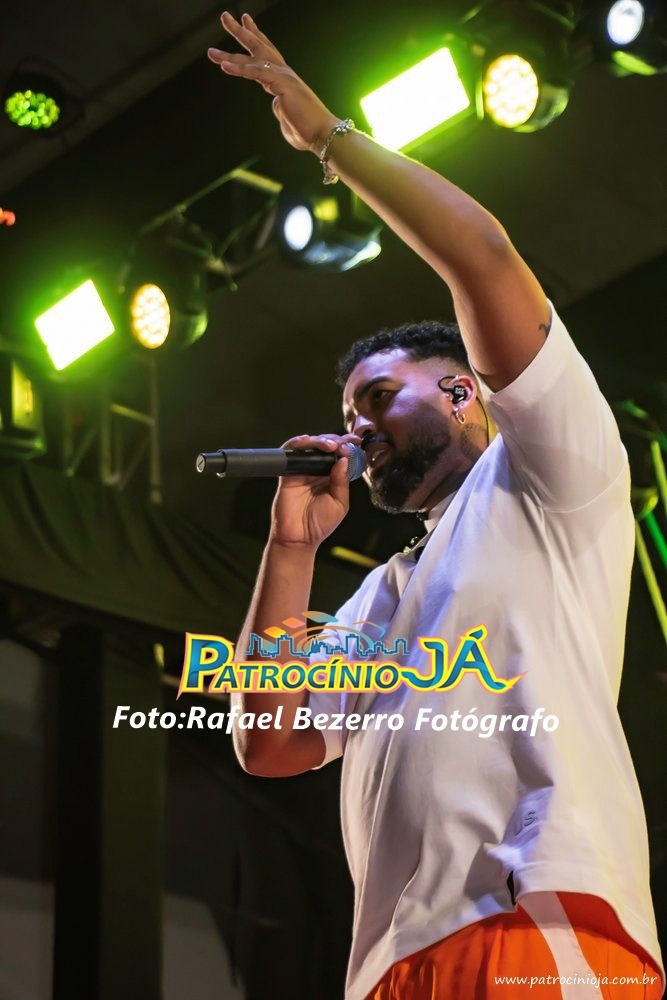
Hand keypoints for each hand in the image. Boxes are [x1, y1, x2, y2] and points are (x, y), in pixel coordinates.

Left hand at [208, 11, 338, 153]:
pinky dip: (240, 69)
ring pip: (252, 59)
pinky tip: (224, 66)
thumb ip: (280, 109)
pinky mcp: (281, 84)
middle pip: (258, 46)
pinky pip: (256, 74)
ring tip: (211, 52)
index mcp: (283, 79)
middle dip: (241, 31)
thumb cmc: (306, 130)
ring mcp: (282, 76)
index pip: (266, 53)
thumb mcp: (287, 117)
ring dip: (229, 54)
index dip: (255, 35)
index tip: (245, 21)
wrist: (322, 134)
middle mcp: (283, 73)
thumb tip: (277, 106)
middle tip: (224, 17)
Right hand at [269, 433, 361, 548]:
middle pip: (326, 446)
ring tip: (330, 445)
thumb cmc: (320, 524)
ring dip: (320, 440)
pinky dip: (297, 443)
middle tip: (343, 444)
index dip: (348, 447)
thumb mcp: (340, 503)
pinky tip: (307, 440)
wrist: (299, 538)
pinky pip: (291, 453)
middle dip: (336, 441)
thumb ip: (342, 482)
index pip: (340, 456)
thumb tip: (343, 460)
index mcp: (332, 477)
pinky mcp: (288, 473)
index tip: (356, 442)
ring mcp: (302, 470)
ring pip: (310, 446)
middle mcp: (317, 471)